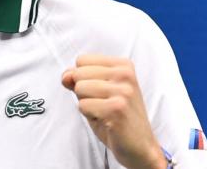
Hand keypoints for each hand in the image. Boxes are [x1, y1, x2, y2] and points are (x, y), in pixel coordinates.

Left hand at [62, 54, 165, 168]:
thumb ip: (80, 79)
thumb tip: (65, 76)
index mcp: (124, 65)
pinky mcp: (116, 108)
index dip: (82, 78)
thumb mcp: (99, 93)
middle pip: (78, 73)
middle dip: (83, 92)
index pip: (82, 60)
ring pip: (80, 89)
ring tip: (105, 113)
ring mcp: (122, 90)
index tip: (101, 92)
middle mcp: (125, 74)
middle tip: (103, 105)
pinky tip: (107, 121)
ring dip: (87, 105)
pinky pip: (83, 106)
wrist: (141, 147)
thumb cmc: (118, 119)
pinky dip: (90, 116)